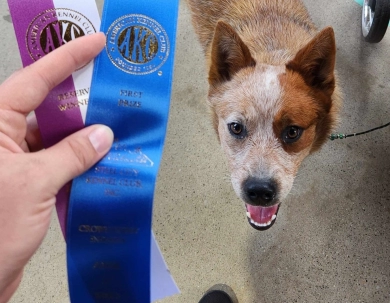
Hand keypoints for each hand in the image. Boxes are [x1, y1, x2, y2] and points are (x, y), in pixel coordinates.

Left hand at [0, 33, 112, 302]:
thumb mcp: (34, 183)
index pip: (34, 81)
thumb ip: (71, 155)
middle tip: (113, 87)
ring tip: (117, 126)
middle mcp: (4, 137)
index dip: (67, 59)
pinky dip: (81, 160)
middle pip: (49, 106)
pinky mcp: (28, 180)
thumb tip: (102, 136)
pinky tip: (103, 159)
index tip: (96, 43)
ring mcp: (16, 160)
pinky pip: (60, 160)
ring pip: (57, 136)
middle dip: (83, 99)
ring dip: (86, 136)